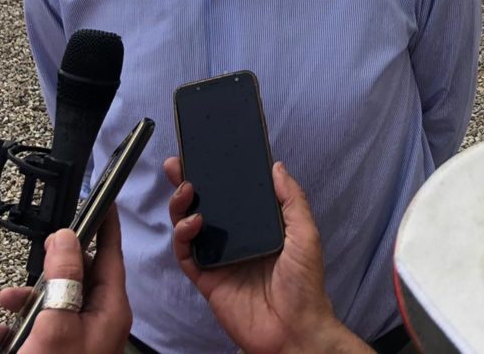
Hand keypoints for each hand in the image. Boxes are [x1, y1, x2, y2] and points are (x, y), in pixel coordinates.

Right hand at [0, 213, 131, 353]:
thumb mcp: (57, 322)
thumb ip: (63, 278)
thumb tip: (65, 237)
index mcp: (109, 311)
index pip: (111, 256)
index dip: (106, 227)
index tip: (105, 203)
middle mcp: (98, 323)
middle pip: (79, 277)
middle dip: (52, 266)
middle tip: (39, 251)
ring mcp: (78, 340)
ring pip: (53, 303)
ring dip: (26, 299)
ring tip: (5, 299)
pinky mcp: (58, 353)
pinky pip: (37, 330)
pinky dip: (13, 328)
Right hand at [164, 158, 365, 353]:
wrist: (295, 330)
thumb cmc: (306, 285)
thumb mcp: (305, 234)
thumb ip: (292, 200)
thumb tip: (277, 167)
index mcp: (257, 226)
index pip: (233, 195)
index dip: (217, 174)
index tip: (207, 153)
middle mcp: (235, 239)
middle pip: (203, 205)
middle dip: (187, 182)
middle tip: (177, 164)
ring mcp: (219, 258)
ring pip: (188, 225)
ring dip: (181, 205)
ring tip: (187, 189)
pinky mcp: (206, 278)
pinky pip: (186, 254)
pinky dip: (183, 236)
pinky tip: (192, 222)